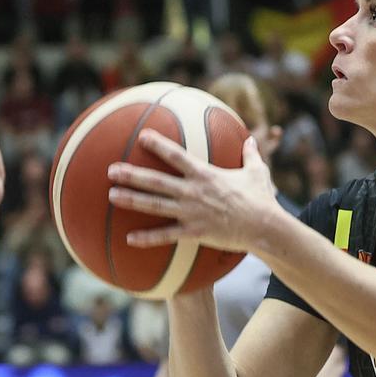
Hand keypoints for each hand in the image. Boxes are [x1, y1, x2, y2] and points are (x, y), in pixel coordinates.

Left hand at [110, 131, 280, 253]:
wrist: (264, 227)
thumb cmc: (261, 199)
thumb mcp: (257, 172)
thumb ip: (251, 155)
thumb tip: (253, 139)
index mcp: (205, 174)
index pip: (176, 155)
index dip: (158, 144)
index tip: (142, 136)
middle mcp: (193, 192)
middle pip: (156, 181)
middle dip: (132, 174)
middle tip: (111, 169)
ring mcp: (191, 212)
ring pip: (155, 205)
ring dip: (132, 200)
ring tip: (111, 195)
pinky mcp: (194, 232)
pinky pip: (166, 235)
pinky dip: (147, 238)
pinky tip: (129, 239)